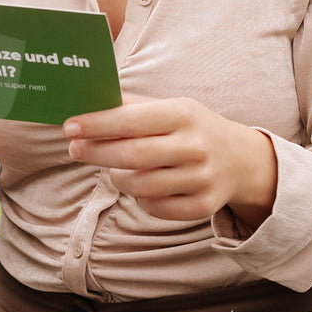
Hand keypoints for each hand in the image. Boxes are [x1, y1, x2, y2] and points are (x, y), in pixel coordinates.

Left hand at [63, 95, 276, 227]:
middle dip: (95, 152)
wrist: (242, 159)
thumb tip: (86, 103)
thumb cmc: (191, 127)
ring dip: (116, 177)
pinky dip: (139, 198)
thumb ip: (130, 106)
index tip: (69, 126)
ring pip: (139, 186)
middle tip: (74, 149)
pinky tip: (140, 185)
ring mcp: (200, 179)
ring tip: (111, 167)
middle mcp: (194, 146)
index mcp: (182, 114)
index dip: (96, 124)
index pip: (130, 120)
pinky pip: (154, 207)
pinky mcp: (202, 206)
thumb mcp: (169, 106)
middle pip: (131, 156)